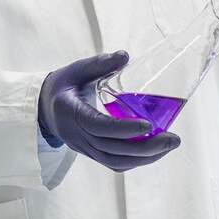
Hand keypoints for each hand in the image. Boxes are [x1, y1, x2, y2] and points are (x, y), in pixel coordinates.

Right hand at [38, 51, 180, 172]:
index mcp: (69, 112)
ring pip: (115, 161)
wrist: (45, 107)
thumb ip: (100, 63)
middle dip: (145, 147)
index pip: (98, 126)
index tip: (149, 125)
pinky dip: (136, 160)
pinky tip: (154, 151)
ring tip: (169, 145)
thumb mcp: (78, 69)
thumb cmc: (65, 84)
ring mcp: (83, 148)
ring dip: (145, 157)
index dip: (123, 128)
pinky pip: (114, 163)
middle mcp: (76, 135)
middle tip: (173, 139)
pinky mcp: (91, 154)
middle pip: (112, 149)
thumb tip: (125, 56)